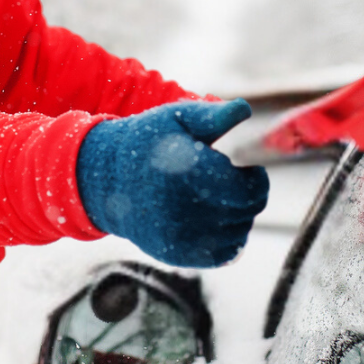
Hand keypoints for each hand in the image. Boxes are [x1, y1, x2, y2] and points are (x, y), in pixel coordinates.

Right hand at [75, 98, 270, 267]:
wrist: (107, 181)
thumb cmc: (150, 143)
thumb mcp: (177, 119)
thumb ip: (213, 115)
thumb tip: (244, 109)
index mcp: (187, 171)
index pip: (248, 191)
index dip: (256, 180)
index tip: (249, 170)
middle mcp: (182, 208)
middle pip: (245, 212)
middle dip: (248, 195)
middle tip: (232, 182)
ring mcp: (178, 236)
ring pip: (238, 233)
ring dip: (238, 216)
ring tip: (219, 198)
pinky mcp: (176, 255)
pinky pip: (224, 254)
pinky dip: (228, 238)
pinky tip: (214, 218)